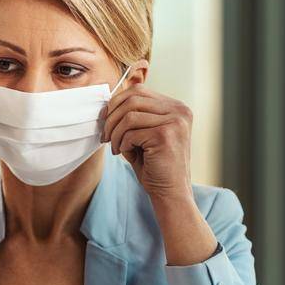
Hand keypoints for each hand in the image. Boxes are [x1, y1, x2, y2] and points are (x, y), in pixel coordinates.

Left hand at [102, 84, 192, 199]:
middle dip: (112, 117)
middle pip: (132, 99)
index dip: (116, 103)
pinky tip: (125, 154)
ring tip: (115, 147)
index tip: (105, 120)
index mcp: (176, 107)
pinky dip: (122, 144)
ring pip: (129, 116)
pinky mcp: (166, 135)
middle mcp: (179, 110)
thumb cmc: (155, 166)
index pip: (139, 91)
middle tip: (105, 136)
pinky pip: (131, 132)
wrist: (171, 193)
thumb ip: (134, 117)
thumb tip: (108, 104)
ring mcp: (175, 121)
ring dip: (115, 133)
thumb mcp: (145, 135)